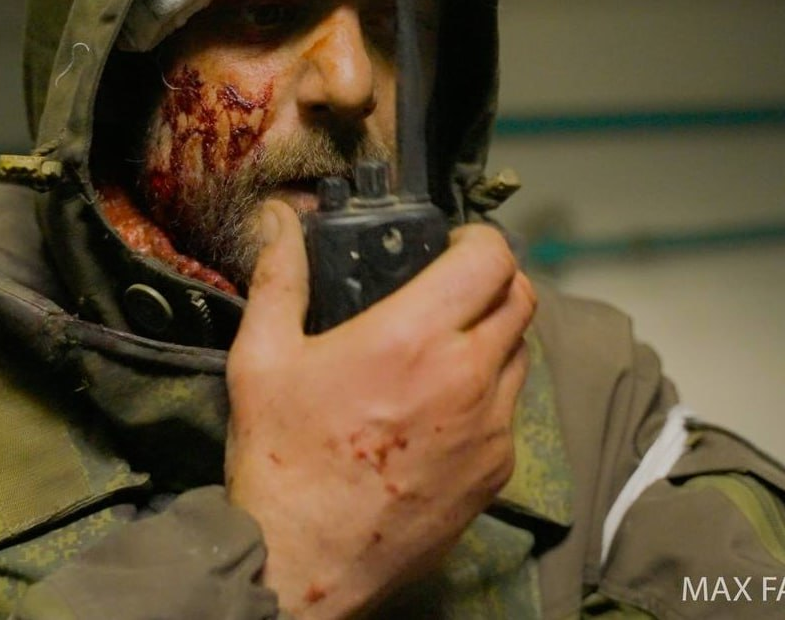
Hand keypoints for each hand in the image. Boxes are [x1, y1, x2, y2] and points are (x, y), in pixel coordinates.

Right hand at [225, 200, 534, 618]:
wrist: (303, 564)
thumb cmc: (280, 461)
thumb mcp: (262, 360)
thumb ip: (280, 279)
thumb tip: (279, 220)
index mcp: (412, 338)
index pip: (492, 259)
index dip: (480, 240)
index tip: (453, 246)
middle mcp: (467, 378)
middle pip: (522, 300)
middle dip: (493, 283)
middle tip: (449, 291)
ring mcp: (491, 431)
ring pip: (521, 356)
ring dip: (493, 339)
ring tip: (441, 353)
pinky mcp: (496, 474)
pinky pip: (509, 414)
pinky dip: (488, 398)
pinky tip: (438, 413)